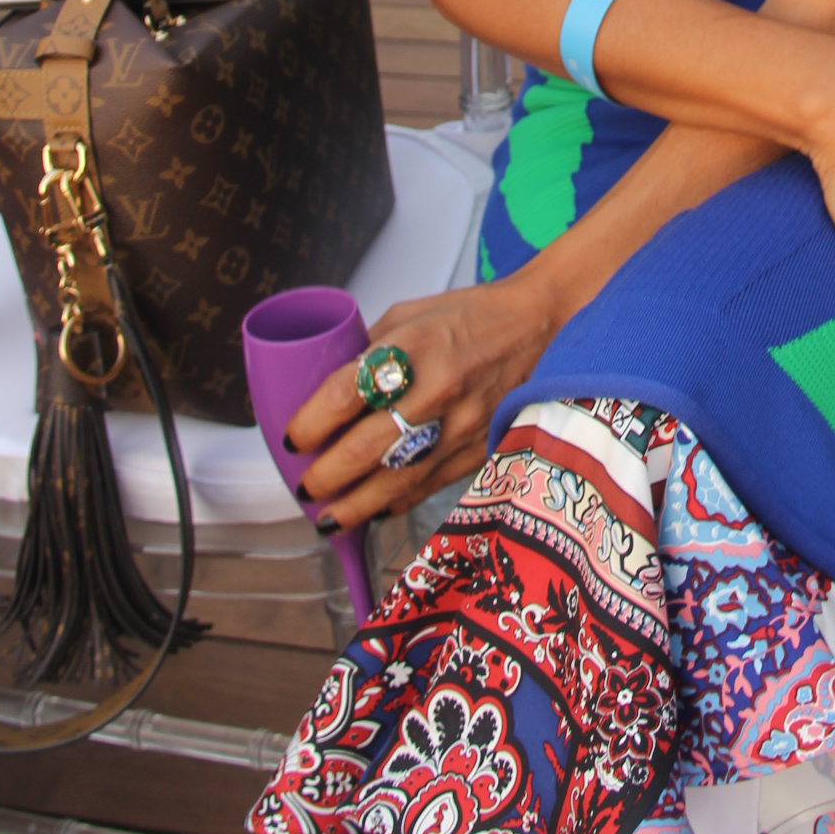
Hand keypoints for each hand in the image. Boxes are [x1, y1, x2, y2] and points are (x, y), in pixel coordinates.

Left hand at [287, 268, 560, 530]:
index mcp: (413, 347)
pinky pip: (427, 487)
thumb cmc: (472, 317)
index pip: (343, 394)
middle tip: (306, 487)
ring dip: (354, 506)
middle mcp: (437, 389)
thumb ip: (369, 353)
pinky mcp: (478, 449)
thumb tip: (325, 391)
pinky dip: (395, 503)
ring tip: (328, 517)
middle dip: (325, 477)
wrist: (540, 327)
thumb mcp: (408, 316)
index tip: (293, 439)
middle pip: (364, 448)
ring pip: (395, 481)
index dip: (308, 425)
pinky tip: (373, 510)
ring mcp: (461, 425)